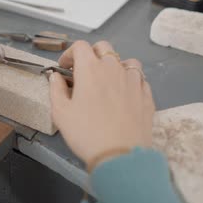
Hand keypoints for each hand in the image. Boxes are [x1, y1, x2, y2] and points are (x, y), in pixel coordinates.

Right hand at [49, 41, 154, 164]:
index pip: (81, 46)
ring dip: (114, 65)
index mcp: (91, 69)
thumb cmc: (86, 133)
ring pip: (125, 61)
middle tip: (84, 73)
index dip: (70, 54)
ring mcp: (133, 80)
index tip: (65, 68)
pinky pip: (139, 78)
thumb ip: (56, 89)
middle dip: (92, 54)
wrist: (120, 155)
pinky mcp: (146, 95)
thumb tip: (55, 77)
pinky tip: (124, 94)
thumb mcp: (60, 113)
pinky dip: (130, 80)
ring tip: (107, 81)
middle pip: (104, 48)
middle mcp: (114, 68)